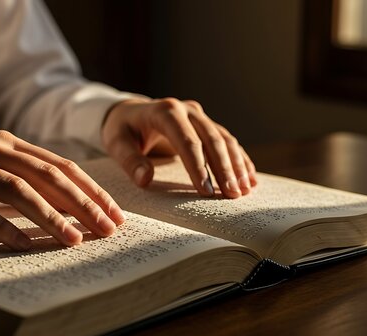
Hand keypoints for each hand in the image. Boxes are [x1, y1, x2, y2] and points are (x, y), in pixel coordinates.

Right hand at [0, 131, 124, 249]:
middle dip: (81, 204)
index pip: (60, 166)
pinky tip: (22, 244)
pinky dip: (1, 225)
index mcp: (9, 142)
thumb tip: (72, 204)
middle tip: (105, 230)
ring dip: (47, 216)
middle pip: (45, 175)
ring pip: (14, 189)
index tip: (115, 215)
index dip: (91, 190)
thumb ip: (27, 177)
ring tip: (72, 240)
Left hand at [102, 98, 256, 197]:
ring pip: (224, 139)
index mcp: (165, 111)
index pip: (187, 141)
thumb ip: (130, 161)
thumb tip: (145, 180)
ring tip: (244, 190)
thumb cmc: (122, 129)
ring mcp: (199, 115)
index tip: (205, 191)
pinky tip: (249, 177)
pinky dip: (239, 159)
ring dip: (236, 165)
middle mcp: (187, 110)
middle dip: (223, 169)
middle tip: (231, 195)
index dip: (198, 167)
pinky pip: (227, 140)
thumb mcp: (117, 143)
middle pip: (211, 140)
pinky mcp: (206, 124)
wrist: (129, 112)